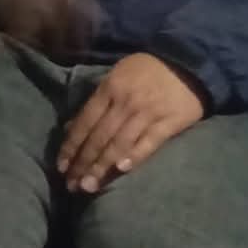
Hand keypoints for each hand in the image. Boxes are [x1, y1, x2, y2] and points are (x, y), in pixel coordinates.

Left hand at [56, 53, 206, 192]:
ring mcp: (147, 113)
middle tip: (72, 185)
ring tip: (90, 186)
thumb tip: (72, 127)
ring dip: (102, 166)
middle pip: (99, 136)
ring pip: (120, 143)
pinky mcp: (169, 122)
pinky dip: (135, 156)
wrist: (186, 60)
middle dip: (83, 163)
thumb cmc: (145, 70)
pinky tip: (122, 170)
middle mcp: (125, 102)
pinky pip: (149, 142)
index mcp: (109, 89)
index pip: (84, 122)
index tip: (61, 167)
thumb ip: (95, 102)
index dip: (71, 146)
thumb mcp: (115, 77)